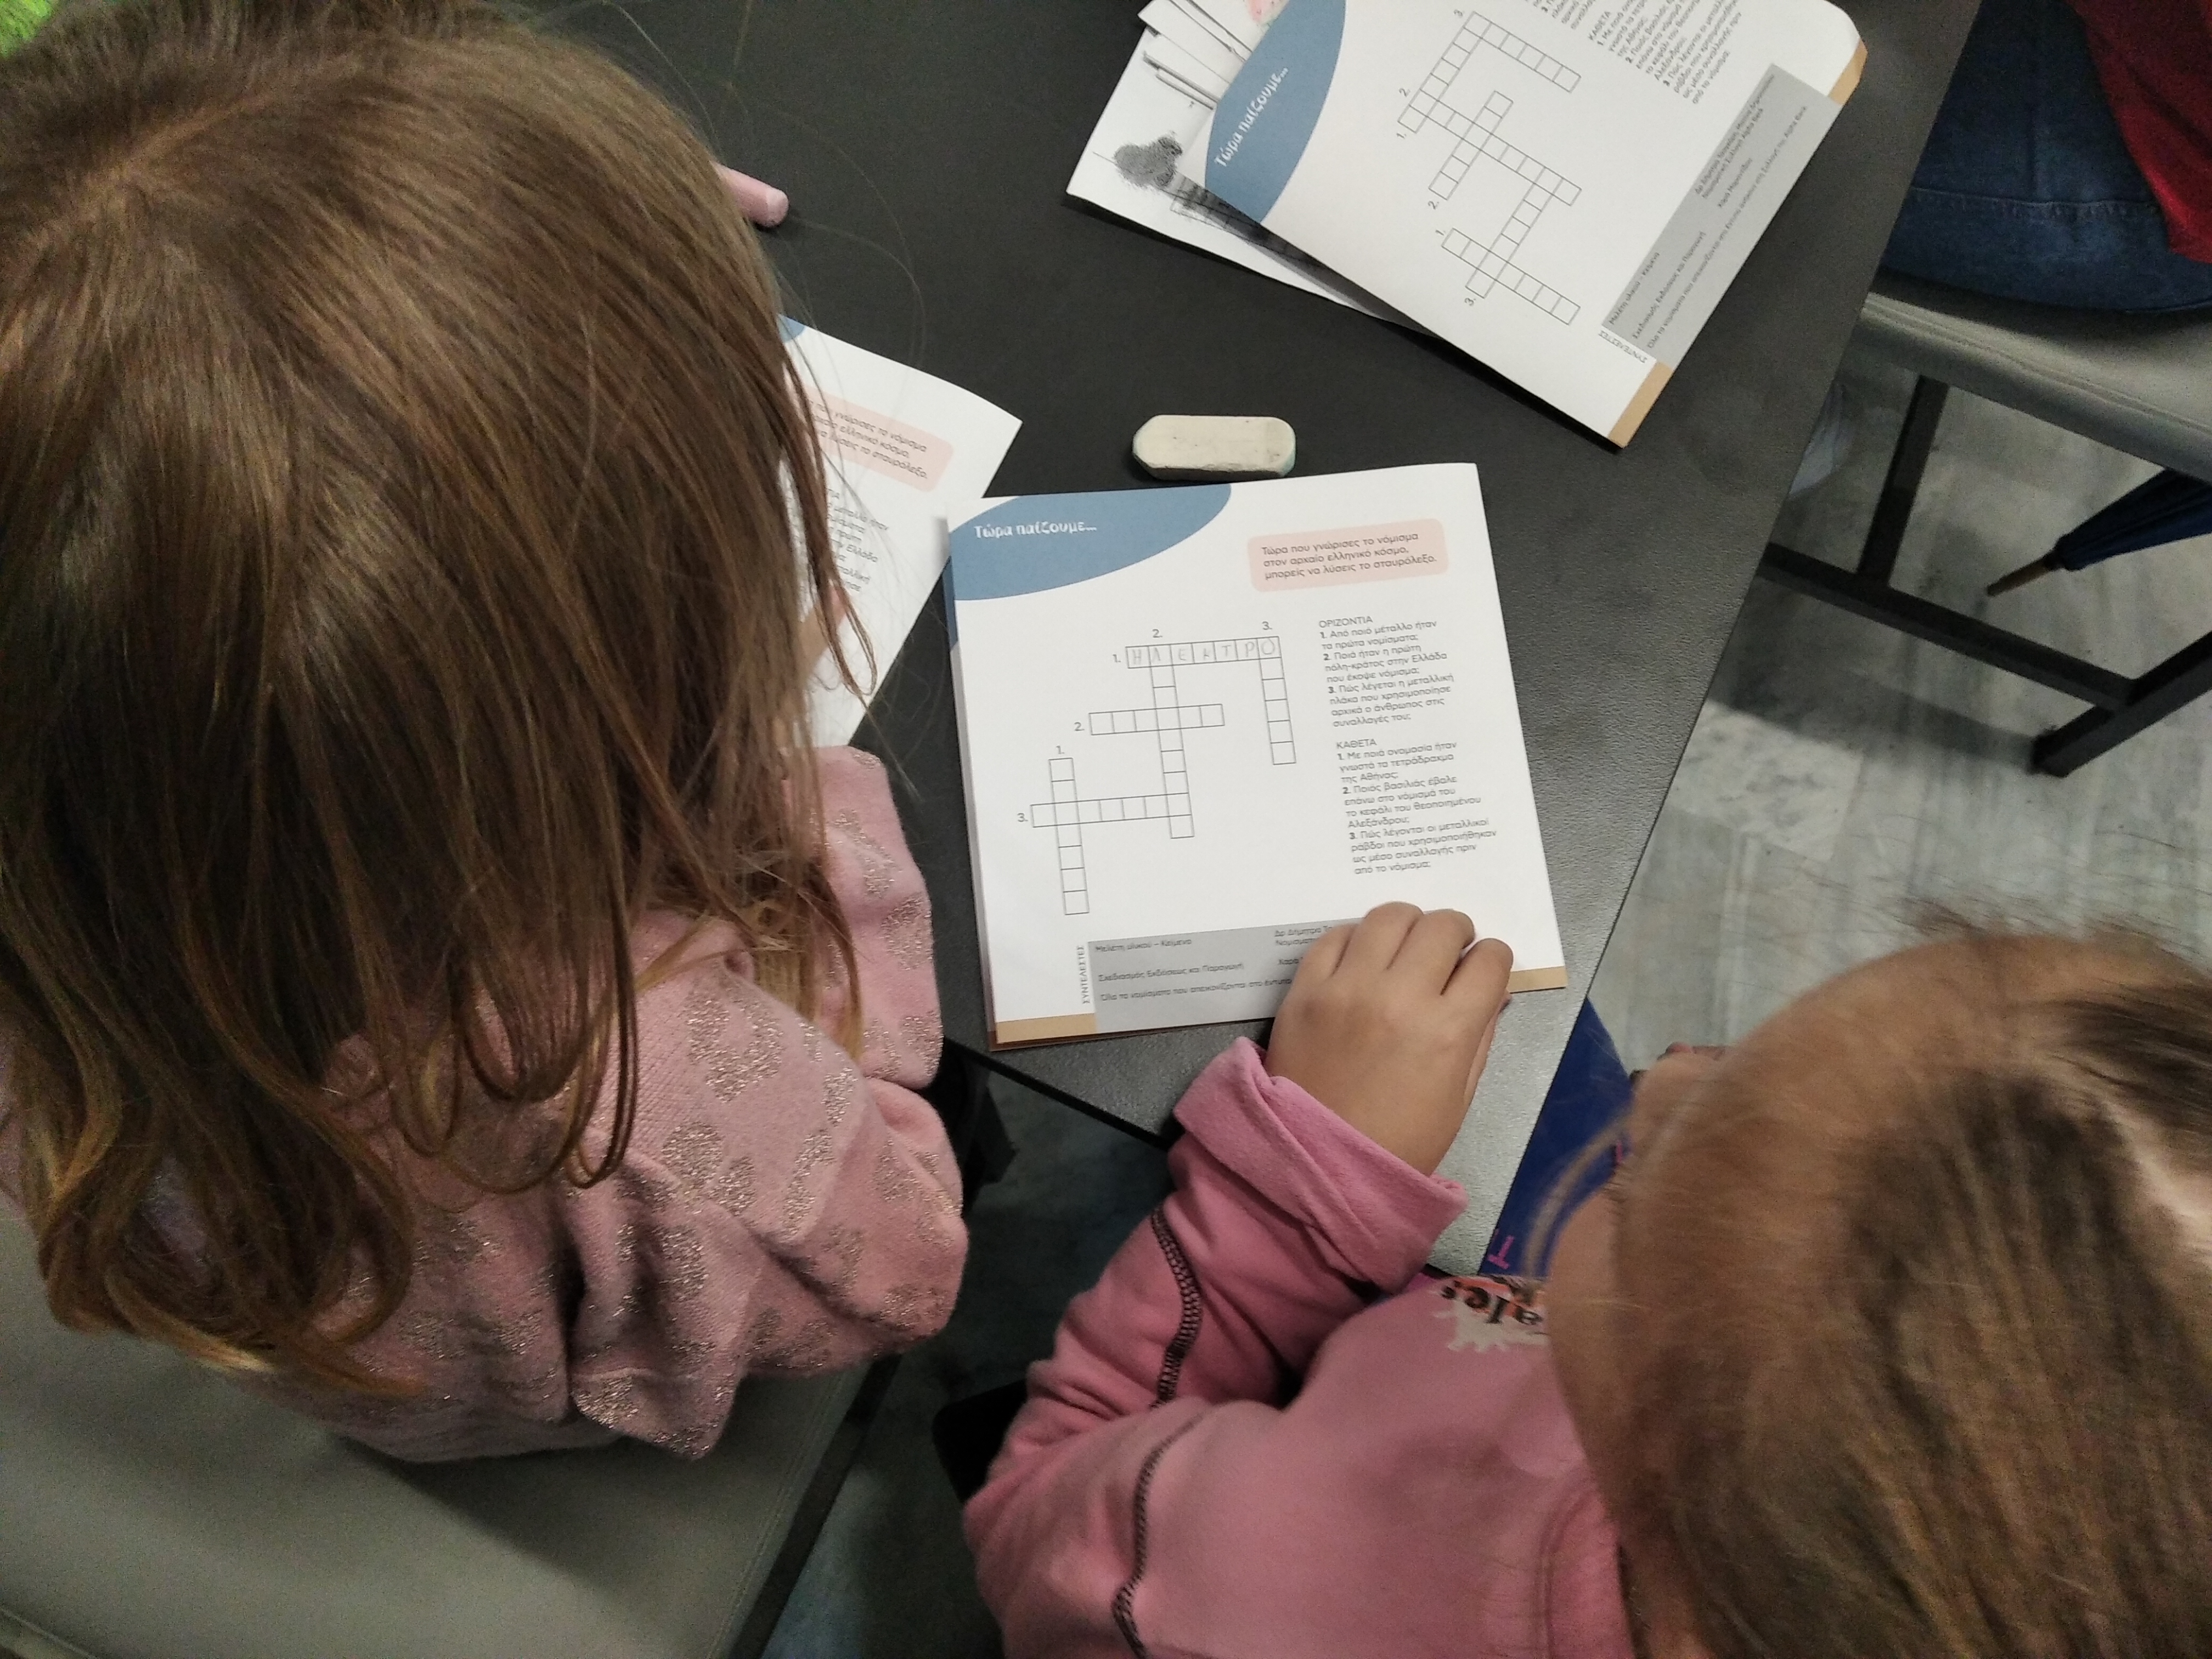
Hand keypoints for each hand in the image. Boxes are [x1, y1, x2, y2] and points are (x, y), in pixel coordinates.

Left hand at [1265, 904, 1513, 1173]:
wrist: (1321, 1165)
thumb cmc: (1401, 1143)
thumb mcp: (1458, 1097)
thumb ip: (1480, 1036)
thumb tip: (1492, 989)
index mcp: (1447, 1031)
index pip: (1489, 961)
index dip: (1493, 959)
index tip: (1484, 966)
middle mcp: (1399, 997)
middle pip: (1441, 926)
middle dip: (1457, 932)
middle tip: (1449, 951)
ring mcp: (1347, 988)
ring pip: (1389, 916)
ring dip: (1409, 924)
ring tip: (1406, 946)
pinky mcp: (1305, 989)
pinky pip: (1336, 935)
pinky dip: (1357, 938)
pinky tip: (1363, 958)